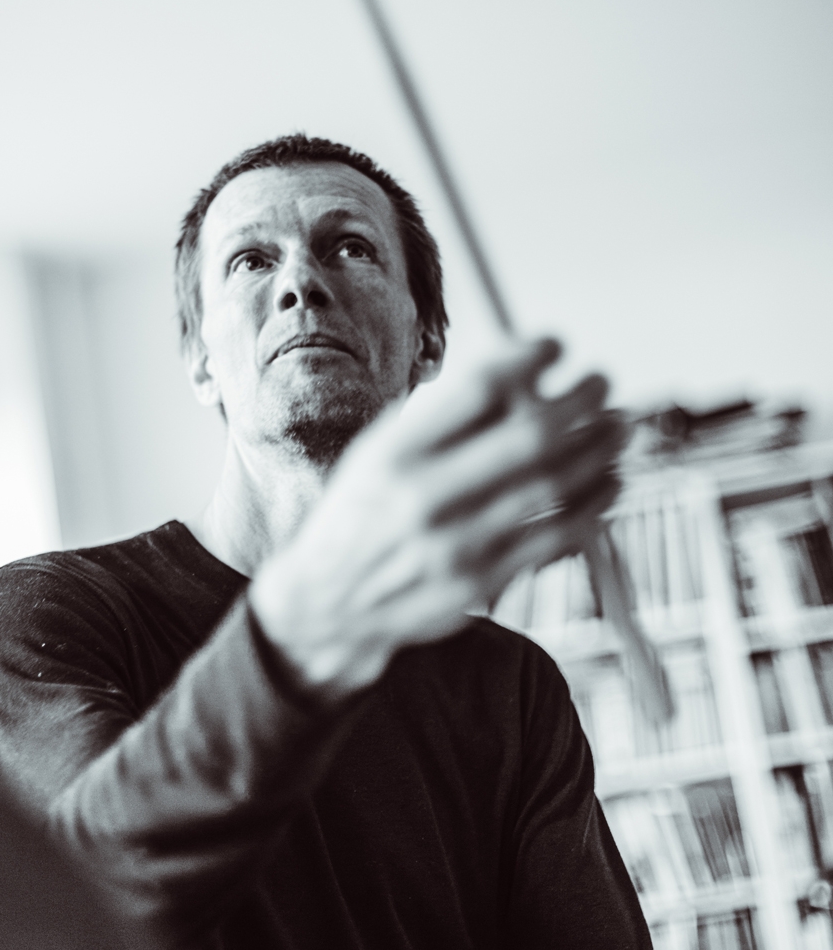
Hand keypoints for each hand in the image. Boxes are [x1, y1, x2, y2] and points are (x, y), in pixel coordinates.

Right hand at [250, 338, 625, 700]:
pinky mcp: (480, 583)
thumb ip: (440, 420)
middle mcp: (422, 497)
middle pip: (527, 436)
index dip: (528, 359)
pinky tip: (609, 481)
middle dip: (579, 400)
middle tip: (602, 381)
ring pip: (552, 485)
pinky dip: (593, 504)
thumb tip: (520, 372)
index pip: (477, 389)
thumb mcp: (379, 455)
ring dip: (598, 448)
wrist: (330, 604)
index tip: (555, 345)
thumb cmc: (365, 513)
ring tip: (618, 426)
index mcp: (395, 454)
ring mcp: (455, 545)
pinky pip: (555, 537)